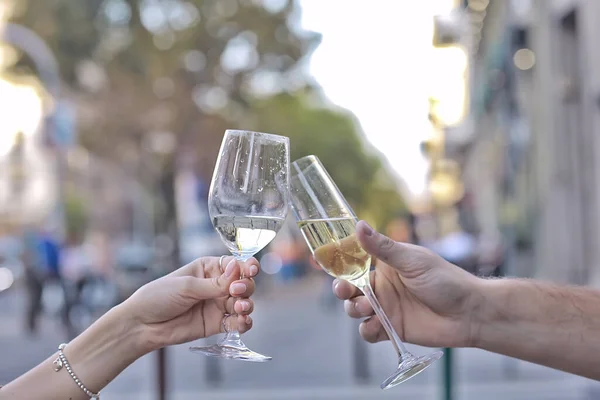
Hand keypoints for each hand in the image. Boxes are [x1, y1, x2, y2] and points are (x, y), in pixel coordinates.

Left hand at [122, 256, 257, 350]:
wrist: (142, 325)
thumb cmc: (158, 297)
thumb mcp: (186, 286)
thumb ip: (214, 284)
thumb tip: (237, 271)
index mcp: (208, 268)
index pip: (235, 264)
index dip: (246, 266)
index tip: (250, 270)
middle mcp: (216, 285)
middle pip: (244, 283)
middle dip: (246, 286)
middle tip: (236, 291)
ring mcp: (218, 305)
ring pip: (244, 302)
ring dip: (247, 304)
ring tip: (239, 308)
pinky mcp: (217, 324)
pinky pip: (237, 323)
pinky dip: (244, 322)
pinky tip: (242, 322)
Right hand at [333, 221, 482, 347]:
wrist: (469, 313)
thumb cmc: (445, 280)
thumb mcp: (412, 260)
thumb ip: (382, 248)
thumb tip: (358, 225)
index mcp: (385, 264)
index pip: (355, 261)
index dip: (340, 263)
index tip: (325, 261)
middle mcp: (382, 286)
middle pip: (350, 287)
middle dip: (342, 289)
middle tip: (344, 291)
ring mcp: (386, 308)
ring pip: (355, 309)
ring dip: (353, 309)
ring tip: (365, 308)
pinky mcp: (391, 328)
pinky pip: (368, 331)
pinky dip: (367, 330)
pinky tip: (375, 325)